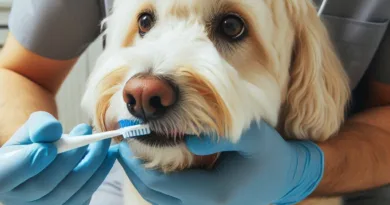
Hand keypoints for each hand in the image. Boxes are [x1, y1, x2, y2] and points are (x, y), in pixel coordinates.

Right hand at [0, 111, 116, 204]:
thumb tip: (52, 131)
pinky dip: (100, 174)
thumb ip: (40, 125)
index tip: (51, 146)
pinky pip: (85, 195)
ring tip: (104, 142)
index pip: (6, 176)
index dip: (29, 163)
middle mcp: (18, 199)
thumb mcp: (32, 129)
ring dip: (92, 164)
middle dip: (72, 156)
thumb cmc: (36, 142)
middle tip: (88, 130)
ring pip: (69, 191)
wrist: (47, 158)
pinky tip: (109, 155)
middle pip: (45, 184)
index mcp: (2, 176)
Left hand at [118, 120, 323, 204]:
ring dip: (140, 177)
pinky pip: (170, 200)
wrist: (283, 178)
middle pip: (155, 195)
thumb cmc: (269, 155)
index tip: (125, 138)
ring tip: (127, 153)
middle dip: (132, 170)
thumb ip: (222, 137)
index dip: (138, 162)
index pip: (163, 183)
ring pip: (159, 200)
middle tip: (118, 144)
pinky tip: (148, 164)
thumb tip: (188, 139)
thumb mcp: (254, 138)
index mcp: (215, 194)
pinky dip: (154, 183)